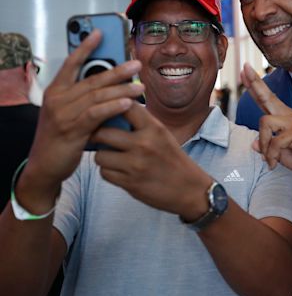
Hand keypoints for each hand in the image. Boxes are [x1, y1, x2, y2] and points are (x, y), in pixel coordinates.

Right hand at [26, 30, 143, 187]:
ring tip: (140, 85)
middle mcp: (58, 99)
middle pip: (92, 79)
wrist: (44, 166)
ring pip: (97, 95)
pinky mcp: (71, 129)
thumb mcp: (70, 114)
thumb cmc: (61, 138)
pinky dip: (113, 107)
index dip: (86, 47)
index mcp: (56, 91)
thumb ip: (86, 100)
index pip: (72, 63)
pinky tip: (128, 103)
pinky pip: (96, 114)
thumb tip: (114, 89)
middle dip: (117, 70)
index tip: (100, 32)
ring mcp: (63, 114)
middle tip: (137, 64)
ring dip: (121, 89)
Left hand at [92, 103, 211, 217]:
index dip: (111, 107)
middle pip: (103, 132)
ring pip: (100, 155)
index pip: (124, 107)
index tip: (107, 112)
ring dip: (103, 156)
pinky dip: (108, 172)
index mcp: (154, 128)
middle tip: (100, 137)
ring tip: (112, 157)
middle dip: (98, 135)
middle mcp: (144, 144)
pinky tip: (119, 171)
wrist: (190, 189)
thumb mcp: (162, 134)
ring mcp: (136, 165)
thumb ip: (141, 122)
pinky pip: (104, 173)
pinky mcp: (130, 183)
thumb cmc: (173, 159)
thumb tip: (114, 109)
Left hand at [240, 63, 291, 186]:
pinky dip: (271, 155)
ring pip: (265, 122)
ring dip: (263, 143)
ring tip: (269, 158)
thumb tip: (253, 144)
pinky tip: (273, 163)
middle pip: (267, 96)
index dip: (255, 85)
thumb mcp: (281, 152)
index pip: (266, 98)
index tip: (245, 70)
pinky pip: (274, 141)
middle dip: (254, 83)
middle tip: (244, 68)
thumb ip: (267, 146)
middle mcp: (288, 116)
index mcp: (284, 117)